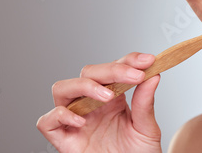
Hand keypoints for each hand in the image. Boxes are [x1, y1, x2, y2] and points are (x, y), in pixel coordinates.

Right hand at [36, 53, 162, 152]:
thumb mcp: (147, 128)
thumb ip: (146, 103)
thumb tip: (154, 74)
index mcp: (113, 98)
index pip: (114, 68)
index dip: (128, 60)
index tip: (148, 60)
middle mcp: (92, 105)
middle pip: (88, 72)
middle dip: (111, 69)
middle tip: (134, 76)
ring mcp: (76, 120)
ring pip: (62, 88)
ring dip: (84, 86)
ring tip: (108, 96)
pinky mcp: (64, 140)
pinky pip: (47, 121)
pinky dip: (60, 115)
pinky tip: (82, 121)